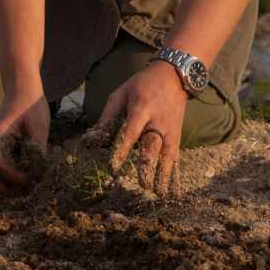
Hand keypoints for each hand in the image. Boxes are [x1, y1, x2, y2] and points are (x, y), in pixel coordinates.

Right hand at [0, 89, 49, 195]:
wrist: (22, 90)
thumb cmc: (30, 104)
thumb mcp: (39, 125)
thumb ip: (38, 149)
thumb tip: (39, 173)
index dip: (14, 178)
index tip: (30, 179)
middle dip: (5, 189)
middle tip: (25, 191)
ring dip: (5, 187)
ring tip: (25, 189)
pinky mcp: (0, 150)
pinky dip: (7, 180)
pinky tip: (24, 180)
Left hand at [97, 61, 189, 195]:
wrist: (173, 77)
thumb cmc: (141, 86)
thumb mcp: (120, 94)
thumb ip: (107, 116)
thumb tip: (91, 138)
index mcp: (141, 108)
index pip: (130, 131)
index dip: (122, 149)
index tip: (113, 166)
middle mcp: (157, 121)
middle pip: (152, 145)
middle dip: (147, 165)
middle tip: (142, 184)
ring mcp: (170, 129)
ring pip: (167, 154)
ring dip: (163, 174)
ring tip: (158, 192)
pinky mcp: (178, 135)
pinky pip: (176, 156)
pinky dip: (174, 173)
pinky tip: (172, 190)